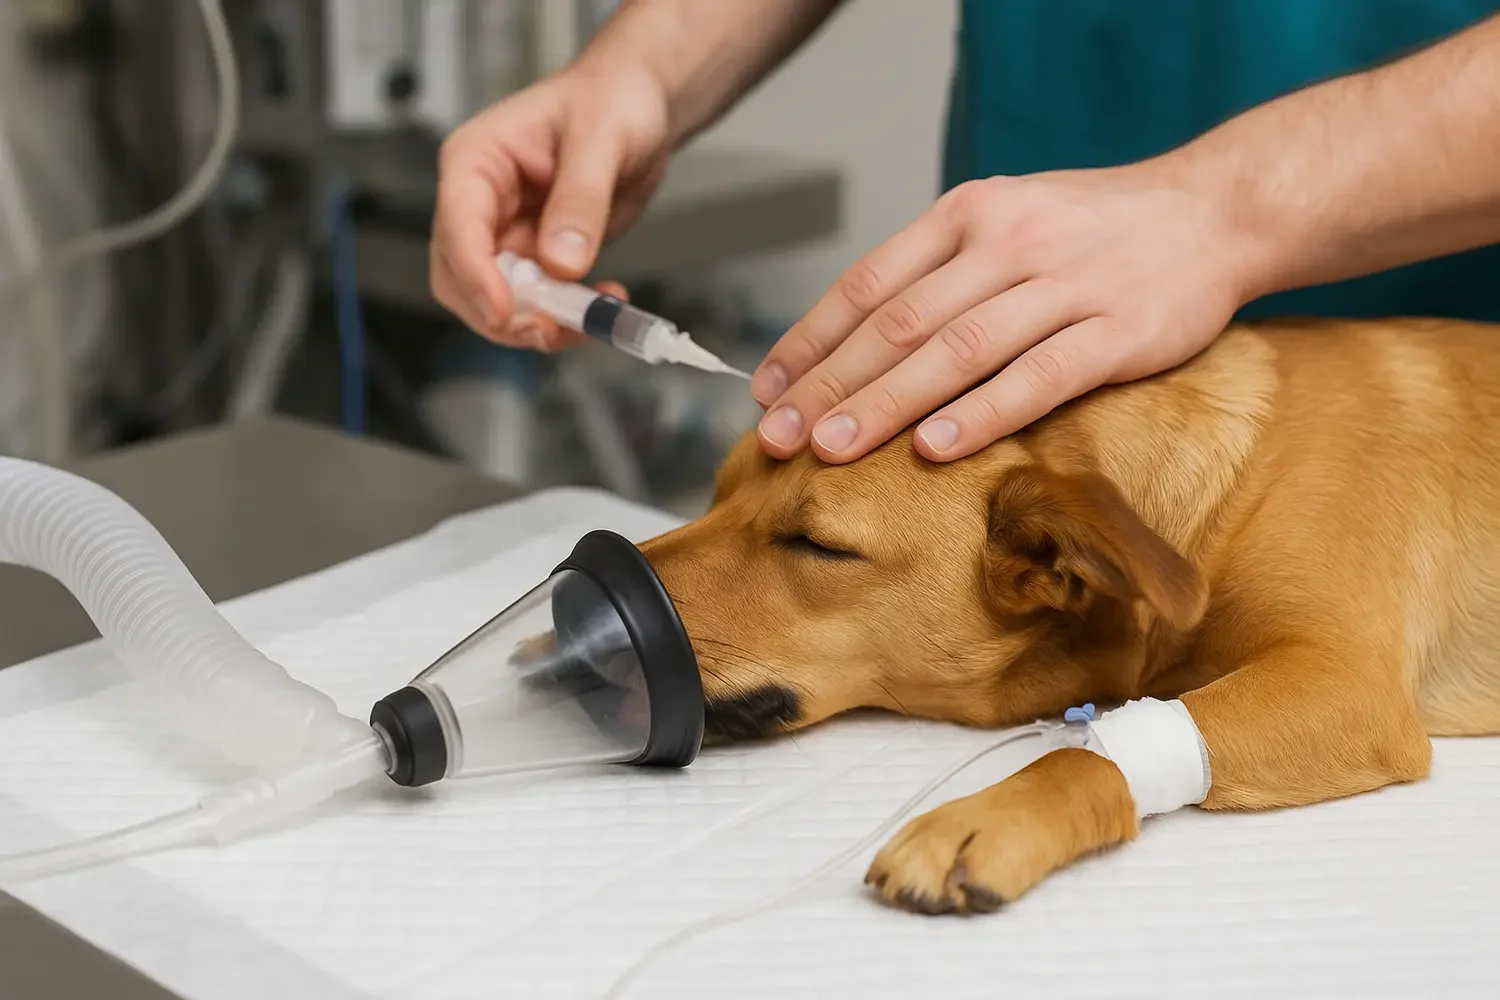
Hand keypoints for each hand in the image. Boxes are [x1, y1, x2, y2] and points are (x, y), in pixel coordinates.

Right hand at [429, 65, 671, 348]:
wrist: (639, 109)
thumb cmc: (611, 101)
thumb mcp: (602, 138)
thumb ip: (581, 199)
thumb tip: (562, 263)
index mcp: (475, 161)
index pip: (457, 227)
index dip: (475, 276)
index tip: (504, 312)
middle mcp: (479, 204)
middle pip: (460, 278)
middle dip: (502, 313)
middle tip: (553, 329)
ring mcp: (505, 236)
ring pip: (495, 302)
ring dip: (537, 324)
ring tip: (593, 316)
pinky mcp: (536, 259)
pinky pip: (537, 304)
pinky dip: (566, 318)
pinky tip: (604, 303)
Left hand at [749, 161, 1257, 462]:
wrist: (1214, 211)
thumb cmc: (1091, 230)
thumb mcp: (1005, 222)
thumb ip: (938, 272)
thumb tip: (854, 343)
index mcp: (969, 214)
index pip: (869, 284)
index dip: (811, 342)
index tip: (767, 392)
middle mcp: (1008, 242)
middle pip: (900, 323)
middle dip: (830, 386)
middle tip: (779, 438)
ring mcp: (1066, 284)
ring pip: (957, 351)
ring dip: (887, 404)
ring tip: (833, 450)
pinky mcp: (1119, 330)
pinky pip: (1039, 375)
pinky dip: (983, 413)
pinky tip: (935, 447)